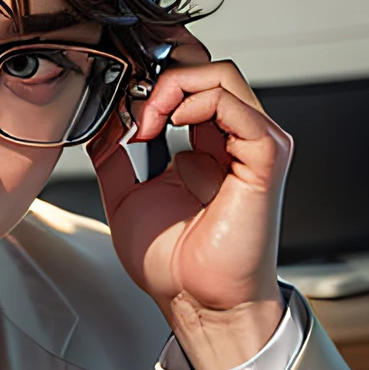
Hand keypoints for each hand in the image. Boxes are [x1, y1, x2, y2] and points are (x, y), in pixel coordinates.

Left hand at [87, 30, 290, 369]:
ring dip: (171, 87)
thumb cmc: (175, 263)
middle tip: (130, 105)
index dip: (156, 72)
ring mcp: (255, 144)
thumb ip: (114, 154)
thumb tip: (103, 118)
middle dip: (160, 72)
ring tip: (143, 122)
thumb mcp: (126, 195)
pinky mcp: (265, 157)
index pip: (193, 80)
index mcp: (210, 144)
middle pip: (208, 68)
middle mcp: (236, 138)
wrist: (197, 301)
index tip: (120, 92)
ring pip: (221, 75)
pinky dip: (194, 102)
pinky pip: (235, 105)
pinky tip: (165, 126)